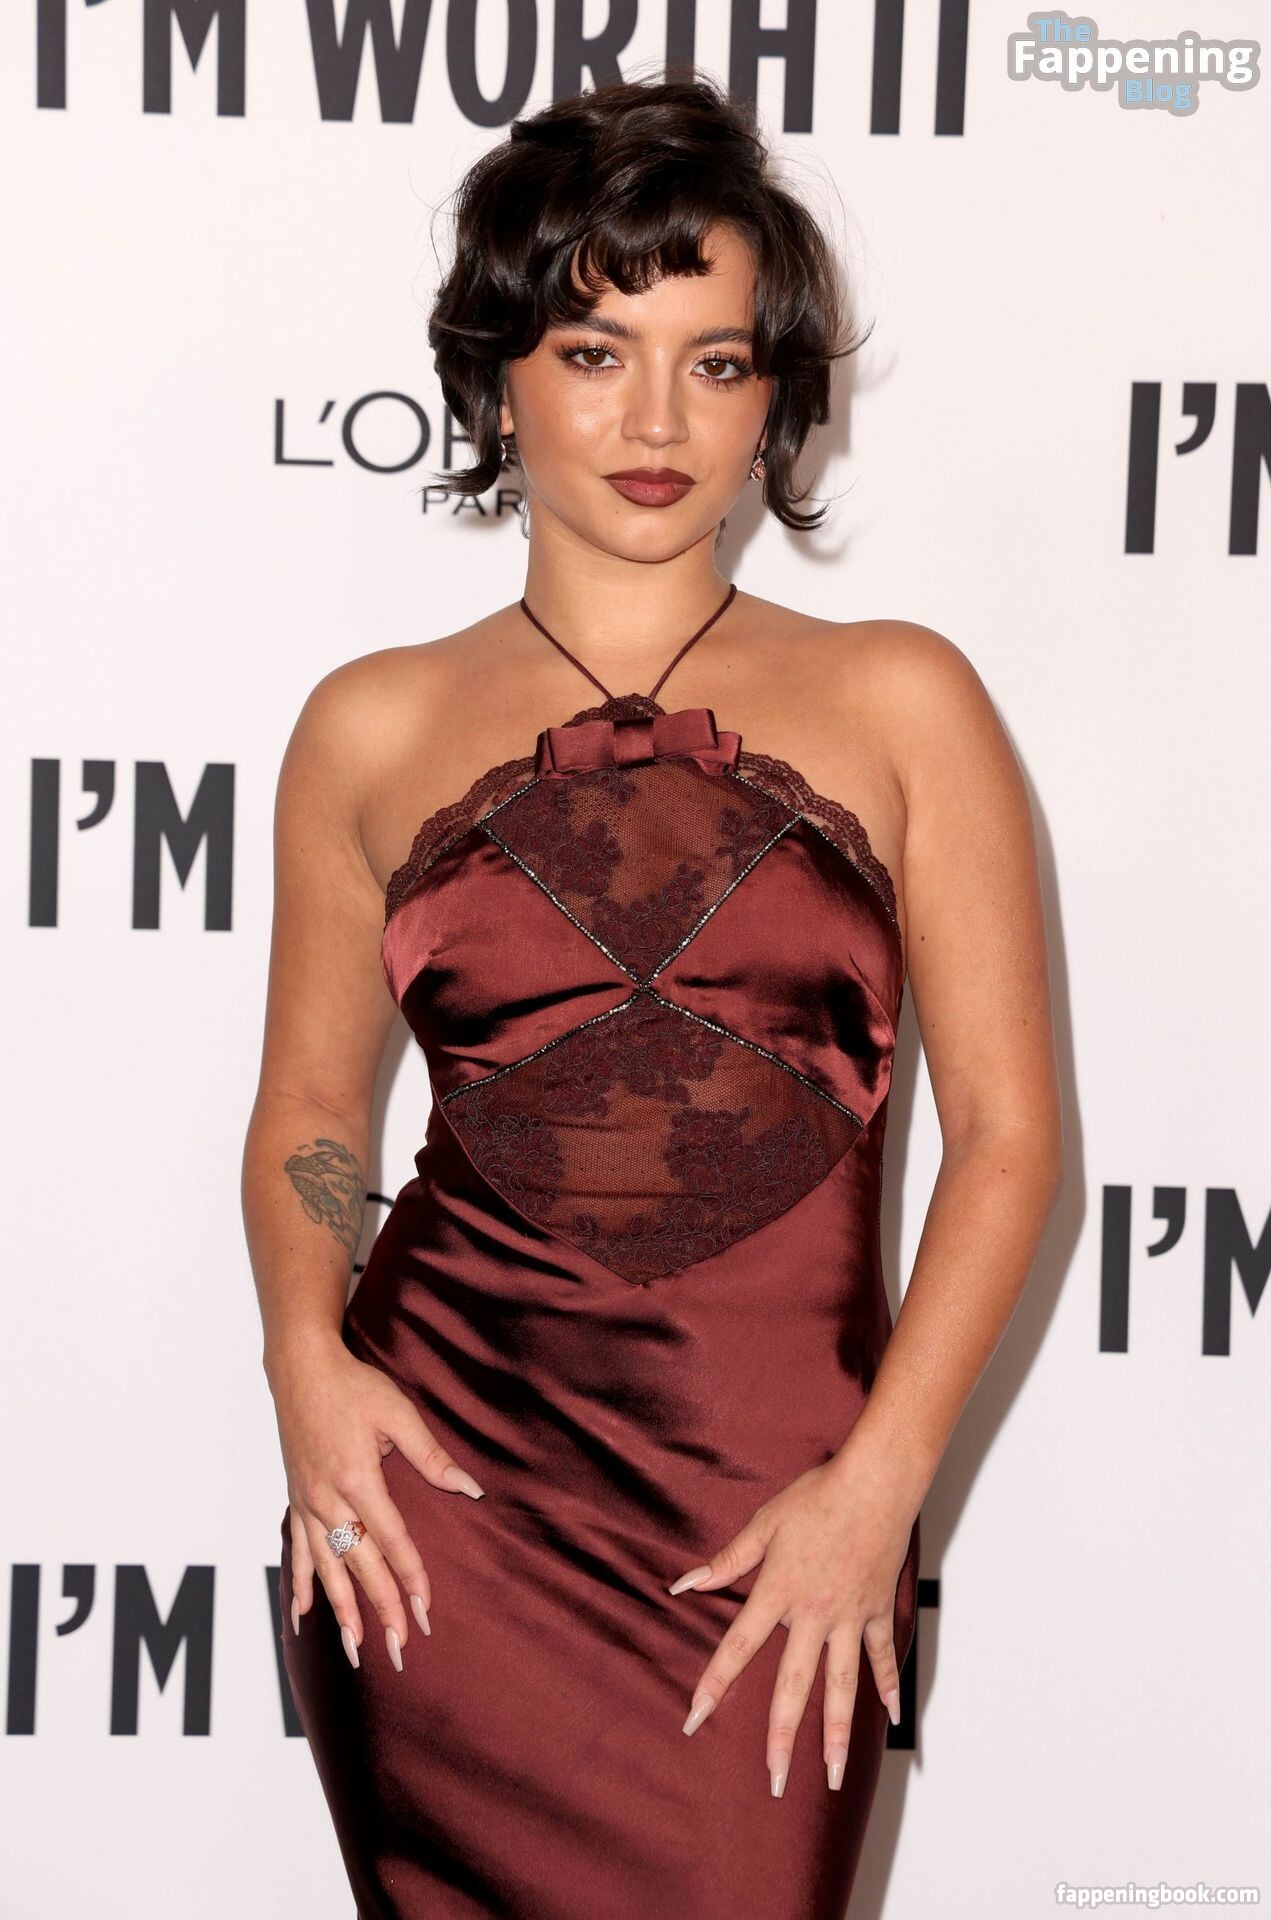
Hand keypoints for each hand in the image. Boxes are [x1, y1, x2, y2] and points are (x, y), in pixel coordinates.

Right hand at [270, 1330, 485, 1671]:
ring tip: (356, 1648)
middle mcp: (328, 1499)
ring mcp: (308, 1503)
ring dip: (343, 1610)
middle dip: (382, 1609)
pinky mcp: (295, 1500)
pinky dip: (302, 1586)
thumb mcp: (399, 1413)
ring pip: (327, 1568)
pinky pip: (297, 1551)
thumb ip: (433, 1456)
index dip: (411, 1578)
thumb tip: (470, 1488)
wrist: (301, 1369)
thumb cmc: (354, 1386)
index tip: (427, 1610)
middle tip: (400, 1648)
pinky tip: (304, 1617)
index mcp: (358, 1479)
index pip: (392, 1540)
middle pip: (361, 1564)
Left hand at [667, 1447, 919, 1796]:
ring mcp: (851, 1617)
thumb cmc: (818, 1496)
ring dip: (836, 1732)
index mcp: (780, 1592)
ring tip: (832, 1774)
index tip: (695, 1718)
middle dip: (781, 1736)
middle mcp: (815, 1614)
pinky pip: (882, 1656)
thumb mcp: (765, 1523)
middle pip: (793, 1685)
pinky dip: (888, 1685)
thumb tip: (684, 1583)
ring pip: (842, 1685)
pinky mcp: (878, 1610)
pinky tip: (892, 1716)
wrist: (876, 1482)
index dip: (715, 1683)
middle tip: (774, 1781)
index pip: (739, 1646)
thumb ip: (728, 1560)